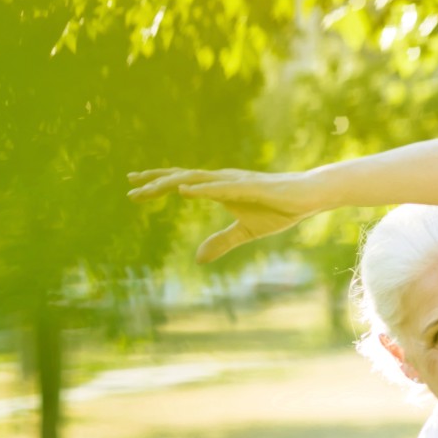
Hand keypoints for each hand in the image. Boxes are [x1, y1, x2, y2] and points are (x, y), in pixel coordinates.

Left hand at [126, 167, 327, 263]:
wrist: (309, 196)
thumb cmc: (280, 209)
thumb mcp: (246, 231)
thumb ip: (221, 242)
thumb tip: (197, 259)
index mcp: (220, 188)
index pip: (182, 183)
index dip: (158, 185)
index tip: (134, 189)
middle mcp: (222, 180)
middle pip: (182, 178)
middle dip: (154, 181)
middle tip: (129, 185)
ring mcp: (235, 182)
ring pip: (195, 180)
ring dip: (170, 184)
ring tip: (147, 189)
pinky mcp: (249, 187)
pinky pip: (220, 188)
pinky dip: (201, 189)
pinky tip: (183, 191)